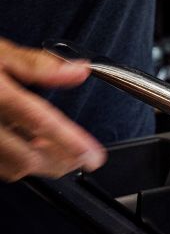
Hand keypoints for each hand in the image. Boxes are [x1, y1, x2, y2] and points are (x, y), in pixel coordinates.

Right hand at [0, 38, 105, 181]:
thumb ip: (38, 65)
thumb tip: (79, 71)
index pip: (36, 118)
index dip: (69, 140)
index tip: (93, 155)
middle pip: (25, 157)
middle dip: (60, 162)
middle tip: (82, 156)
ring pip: (11, 168)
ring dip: (39, 165)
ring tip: (57, 151)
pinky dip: (16, 163)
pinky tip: (28, 149)